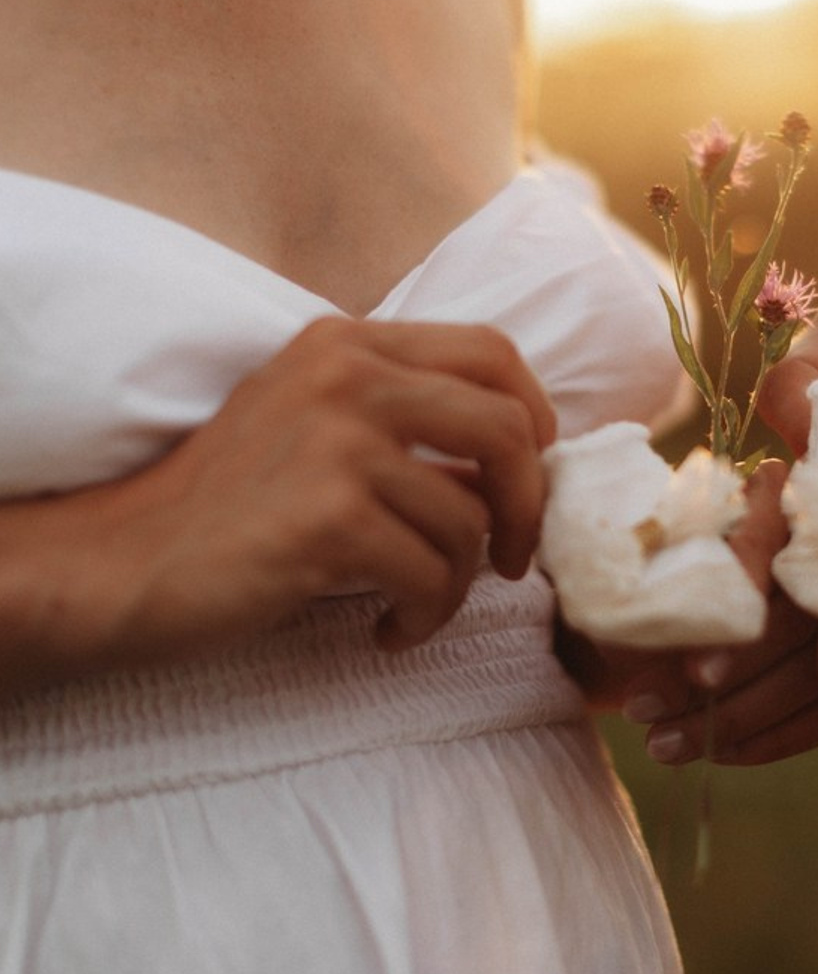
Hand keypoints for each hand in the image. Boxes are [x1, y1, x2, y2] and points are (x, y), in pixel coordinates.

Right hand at [4, 317, 555, 688]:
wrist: (128, 559)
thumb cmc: (235, 500)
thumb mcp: (316, 419)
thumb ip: (404, 414)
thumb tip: (519, 457)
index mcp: (350, 344)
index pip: (491, 351)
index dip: (534, 414)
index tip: (528, 473)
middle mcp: (347, 376)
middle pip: (506, 428)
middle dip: (527, 504)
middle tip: (510, 556)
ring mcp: (336, 443)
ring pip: (470, 518)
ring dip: (460, 581)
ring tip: (418, 602)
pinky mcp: (328, 516)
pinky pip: (432, 574)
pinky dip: (426, 614)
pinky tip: (389, 628)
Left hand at [620, 460, 817, 765]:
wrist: (708, 545)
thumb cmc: (667, 537)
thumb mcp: (652, 533)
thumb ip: (644, 568)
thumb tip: (623, 637)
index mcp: (777, 494)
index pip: (763, 547)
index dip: (736, 615)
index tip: (700, 673)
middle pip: (793, 624)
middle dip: (726, 682)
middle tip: (644, 710)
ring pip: (815, 675)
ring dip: (739, 723)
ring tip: (662, 744)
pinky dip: (774, 739)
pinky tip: (720, 751)